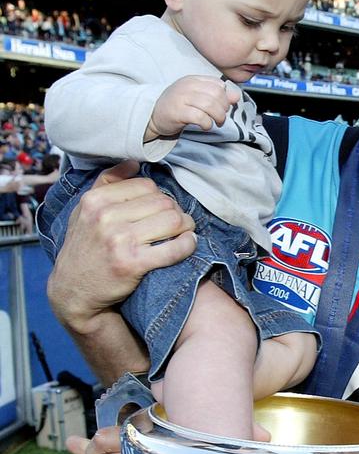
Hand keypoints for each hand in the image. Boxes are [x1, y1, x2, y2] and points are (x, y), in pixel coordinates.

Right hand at [47, 160, 195, 333]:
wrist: (74, 291)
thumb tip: (134, 163)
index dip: (160, 196)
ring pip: (173, 221)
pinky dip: (188, 245)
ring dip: (186, 227)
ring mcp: (119, 240)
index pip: (146, 185)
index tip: (162, 209)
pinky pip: (174, 248)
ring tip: (185, 232)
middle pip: (163, 202)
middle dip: (177, 211)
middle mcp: (105, 217)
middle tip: (179, 223)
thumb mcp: (84, 211)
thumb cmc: (84, 248)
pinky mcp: (132, 264)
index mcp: (95, 200)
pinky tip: (188, 244)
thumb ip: (107, 183)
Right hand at [148, 76, 241, 137]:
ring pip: (210, 104)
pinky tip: (205, 126)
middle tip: (220, 118)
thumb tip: (236, 96)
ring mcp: (181, 98)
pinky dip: (207, 123)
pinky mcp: (177, 112)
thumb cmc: (177, 106)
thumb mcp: (196, 97)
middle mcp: (187, 86)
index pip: (218, 84)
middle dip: (223, 108)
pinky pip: (199, 117)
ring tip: (216, 123)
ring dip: (218, 117)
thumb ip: (216, 96)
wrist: (152, 115)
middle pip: (217, 94)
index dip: (225, 97)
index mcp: (193, 80)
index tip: (222, 107)